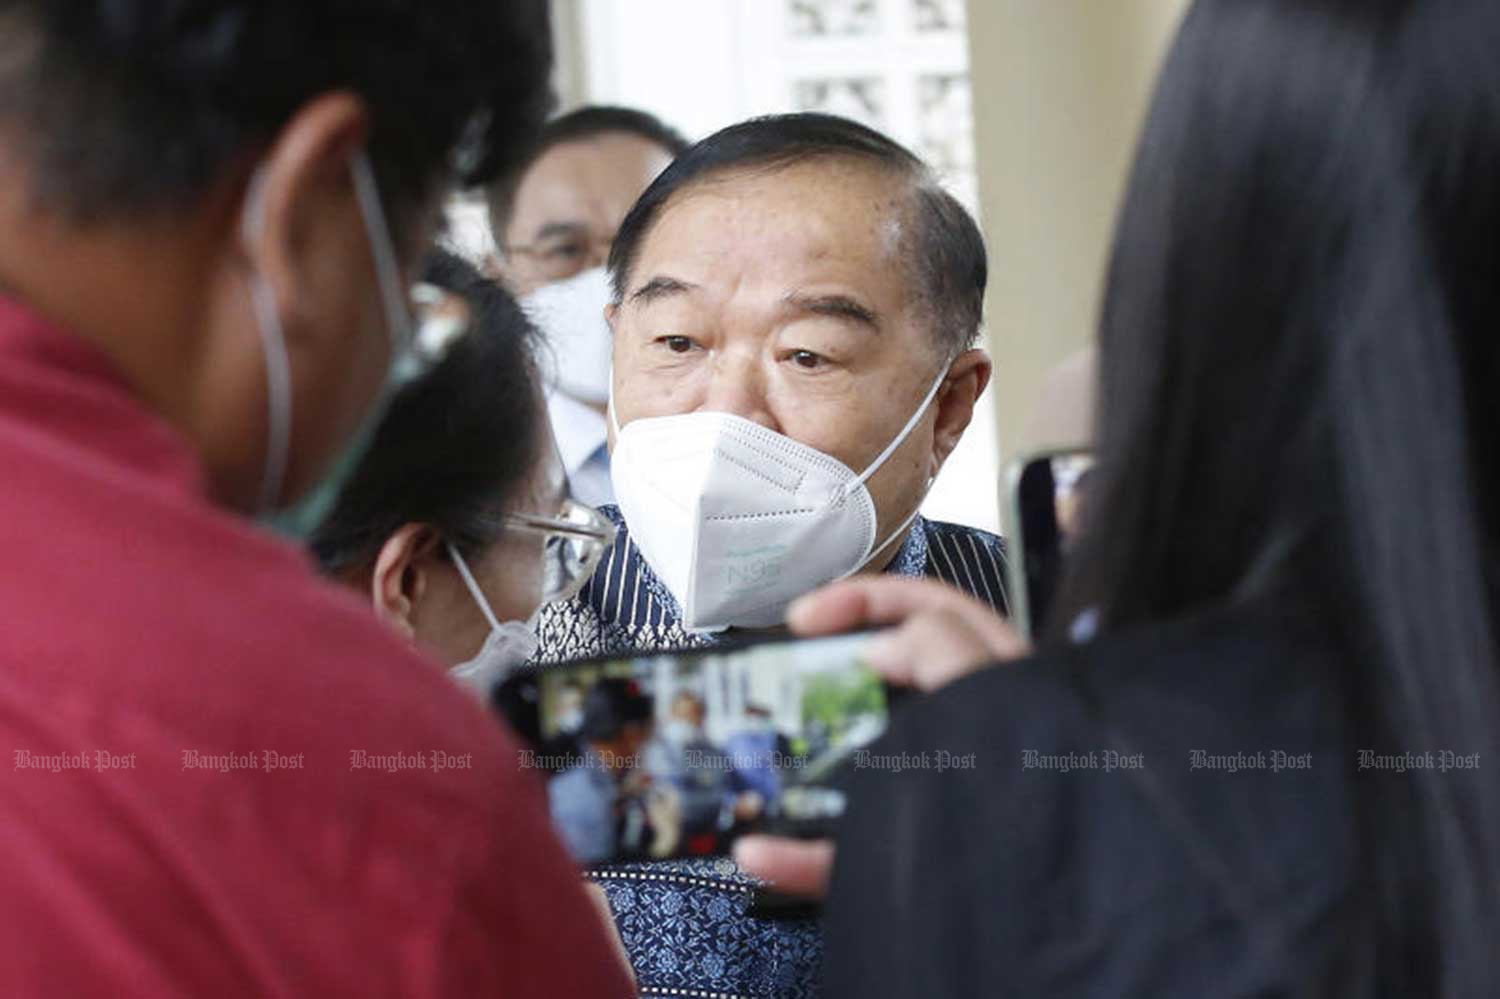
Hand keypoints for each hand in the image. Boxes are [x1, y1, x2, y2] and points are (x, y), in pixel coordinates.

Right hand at [735, 578, 1029, 897]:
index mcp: (995, 677)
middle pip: (878, 686)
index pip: (928, 610)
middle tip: (773, 682)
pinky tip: (758, 853)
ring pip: (851, 767)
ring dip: (793, 769)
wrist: (1067, 898)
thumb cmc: (1050, 783)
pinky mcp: (913, 858)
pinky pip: (847, 853)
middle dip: (818, 679)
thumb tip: (879, 645)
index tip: (807, 615)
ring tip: (753, 758)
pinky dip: (799, 857)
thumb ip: (946, 652)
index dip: (867, 600)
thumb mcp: (999, 694)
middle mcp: (962, 727)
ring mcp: (933, 792)